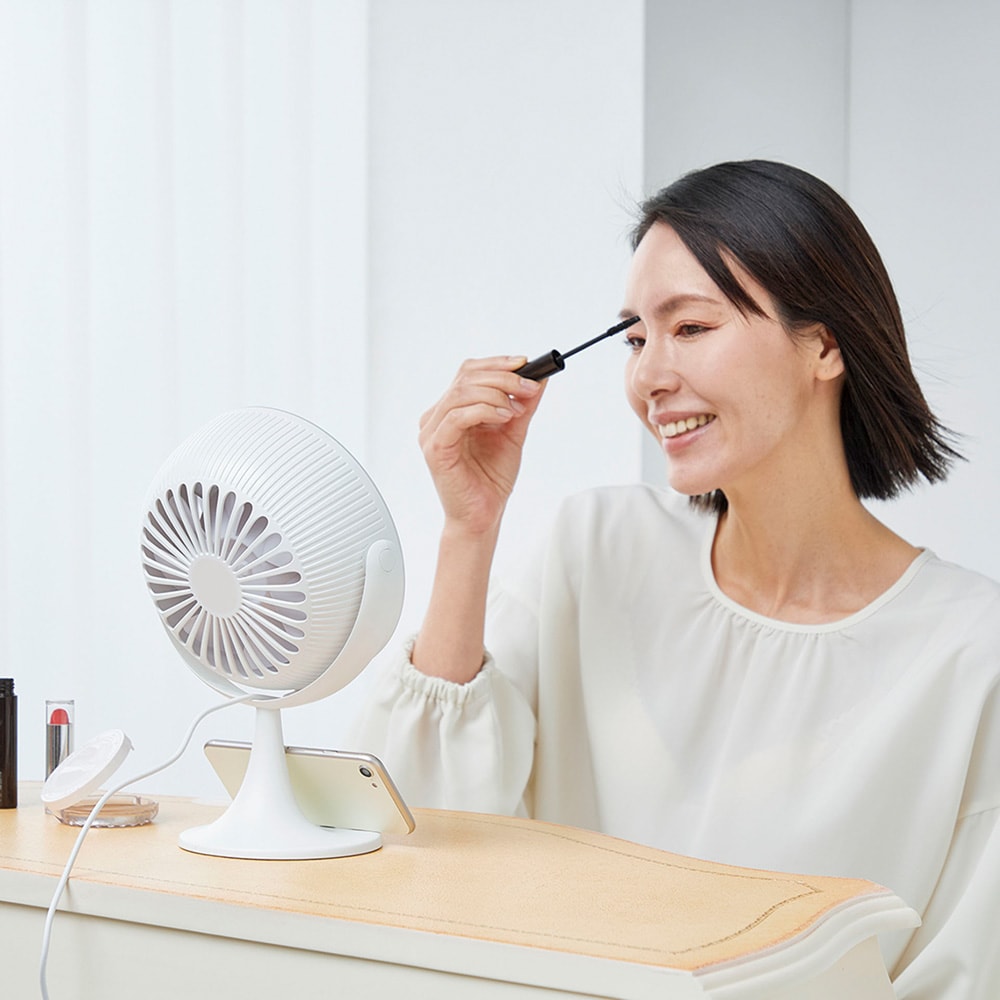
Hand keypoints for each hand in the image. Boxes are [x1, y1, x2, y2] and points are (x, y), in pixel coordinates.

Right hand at [419, 356, 544, 533]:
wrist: (483, 516)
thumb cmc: (490, 479)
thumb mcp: (512, 433)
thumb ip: (522, 406)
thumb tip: (540, 379)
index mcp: (451, 410)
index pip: (468, 372)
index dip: (497, 363)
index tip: (526, 364)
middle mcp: (437, 417)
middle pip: (466, 377)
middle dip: (502, 377)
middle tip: (529, 386)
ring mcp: (432, 432)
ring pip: (462, 392)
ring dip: (496, 393)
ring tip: (517, 408)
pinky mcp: (435, 448)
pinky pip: (458, 416)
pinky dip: (484, 410)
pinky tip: (504, 417)